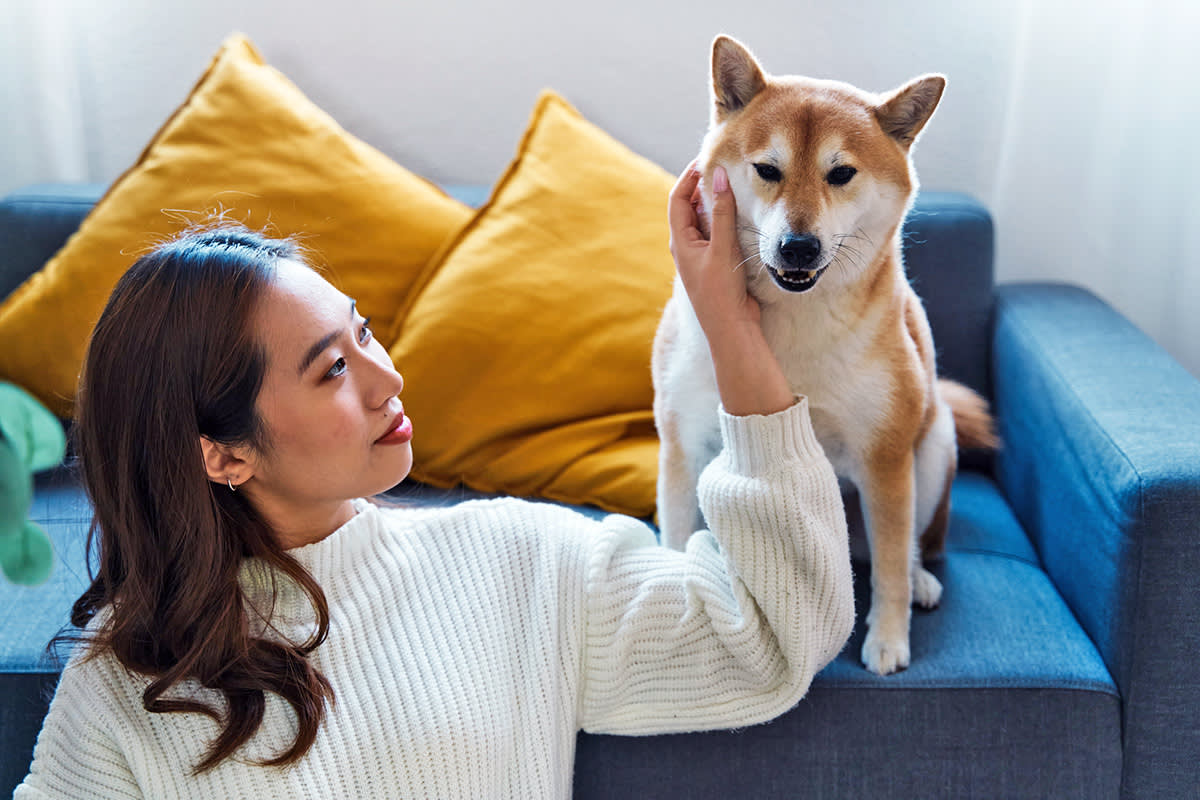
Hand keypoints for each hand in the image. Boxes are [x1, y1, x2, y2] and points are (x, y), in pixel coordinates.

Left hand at [667, 162, 760, 335]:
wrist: (731, 327)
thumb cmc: (721, 291)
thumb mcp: (722, 247)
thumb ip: (721, 211)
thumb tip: (717, 176)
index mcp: (680, 241)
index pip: (678, 199)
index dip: (688, 176)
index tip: (706, 159)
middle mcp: (687, 246)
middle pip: (689, 206)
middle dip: (702, 186)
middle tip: (721, 167)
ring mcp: (701, 255)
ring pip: (704, 219)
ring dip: (715, 202)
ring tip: (732, 184)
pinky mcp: (716, 262)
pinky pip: (716, 233)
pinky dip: (724, 219)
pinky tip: (739, 213)